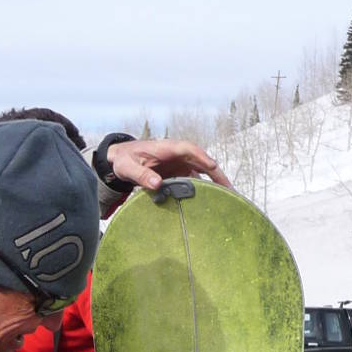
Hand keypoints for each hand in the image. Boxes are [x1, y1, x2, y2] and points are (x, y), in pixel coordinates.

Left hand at [106, 138, 230, 191]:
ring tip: (227, 199)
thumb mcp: (128, 168)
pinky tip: (212, 203)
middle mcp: (177, 155)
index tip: (212, 166)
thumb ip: (141, 175)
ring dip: (215, 185)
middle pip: (202, 162)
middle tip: (230, 190)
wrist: (122, 160)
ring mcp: (180, 164)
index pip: (189, 149)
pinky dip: (204, 191)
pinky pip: (195, 181)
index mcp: (167, 148)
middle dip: (217, 175)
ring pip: (202, 173)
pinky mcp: (179, 174)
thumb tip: (157, 185)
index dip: (202, 157)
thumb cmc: (124, 160)